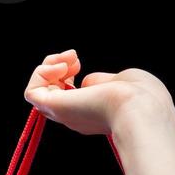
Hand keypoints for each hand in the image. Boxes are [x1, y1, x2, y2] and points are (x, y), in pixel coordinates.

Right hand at [23, 48, 174, 136]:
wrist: (142, 109)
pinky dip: (40, 73)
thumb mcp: (120, 81)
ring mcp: (66, 113)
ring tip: (68, 60)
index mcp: (95, 113)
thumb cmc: (142, 97)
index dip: (67, 74)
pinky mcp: (55, 109)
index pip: (68, 96)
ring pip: (38, 91)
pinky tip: (60, 67)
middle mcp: (78, 117)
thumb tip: (86, 82)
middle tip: (74, 57)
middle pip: (51, 93)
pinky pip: (32, 92)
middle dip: (55, 66)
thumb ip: (100, 82)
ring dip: (47, 66)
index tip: (78, 61)